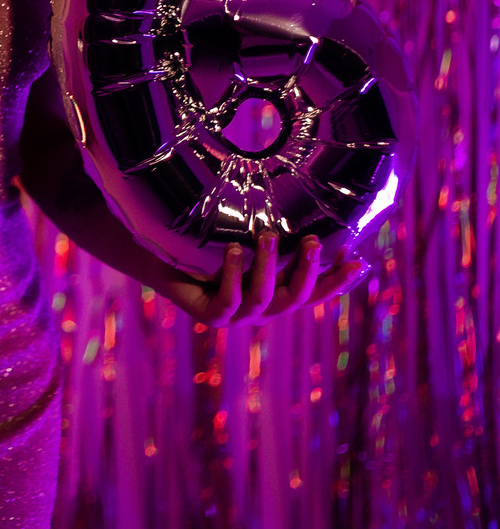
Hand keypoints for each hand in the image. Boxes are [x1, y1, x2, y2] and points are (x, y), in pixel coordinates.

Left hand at [164, 233, 368, 326]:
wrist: (169, 264)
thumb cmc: (215, 251)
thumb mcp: (252, 244)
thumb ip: (281, 239)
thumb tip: (312, 213)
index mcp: (279, 293)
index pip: (315, 291)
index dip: (337, 280)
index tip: (359, 262)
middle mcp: (264, 308)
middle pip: (295, 297)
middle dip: (308, 270)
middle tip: (313, 240)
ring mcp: (239, 315)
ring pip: (263, 296)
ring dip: (268, 265)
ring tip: (268, 236)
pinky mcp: (212, 315)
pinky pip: (228, 299)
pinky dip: (232, 274)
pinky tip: (233, 251)